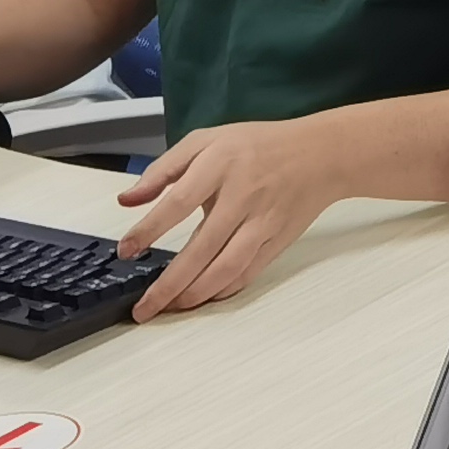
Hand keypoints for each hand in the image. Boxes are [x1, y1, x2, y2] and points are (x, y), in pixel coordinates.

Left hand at [115, 115, 350, 316]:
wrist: (322, 154)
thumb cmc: (259, 145)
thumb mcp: (207, 140)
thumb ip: (163, 169)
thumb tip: (127, 199)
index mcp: (222, 164)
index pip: (179, 202)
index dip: (149, 229)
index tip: (126, 250)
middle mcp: (243, 195)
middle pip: (202, 248)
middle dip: (169, 284)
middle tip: (143, 307)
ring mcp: (263, 221)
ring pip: (227, 268)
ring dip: (195, 294)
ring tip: (169, 308)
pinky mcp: (277, 241)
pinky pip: (248, 273)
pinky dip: (223, 290)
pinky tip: (202, 297)